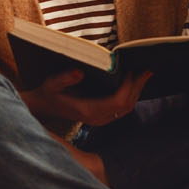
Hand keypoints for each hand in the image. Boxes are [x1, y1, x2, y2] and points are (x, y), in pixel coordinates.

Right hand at [25, 68, 151, 124]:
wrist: (42, 106)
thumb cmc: (47, 93)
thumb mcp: (51, 83)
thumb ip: (65, 78)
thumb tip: (79, 71)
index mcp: (88, 110)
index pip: (118, 101)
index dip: (128, 86)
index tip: (130, 70)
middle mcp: (97, 118)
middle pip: (127, 104)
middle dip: (138, 87)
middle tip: (147, 69)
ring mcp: (100, 119)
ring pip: (127, 108)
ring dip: (136, 91)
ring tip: (144, 74)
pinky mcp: (101, 116)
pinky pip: (122, 108)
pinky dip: (130, 95)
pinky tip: (133, 83)